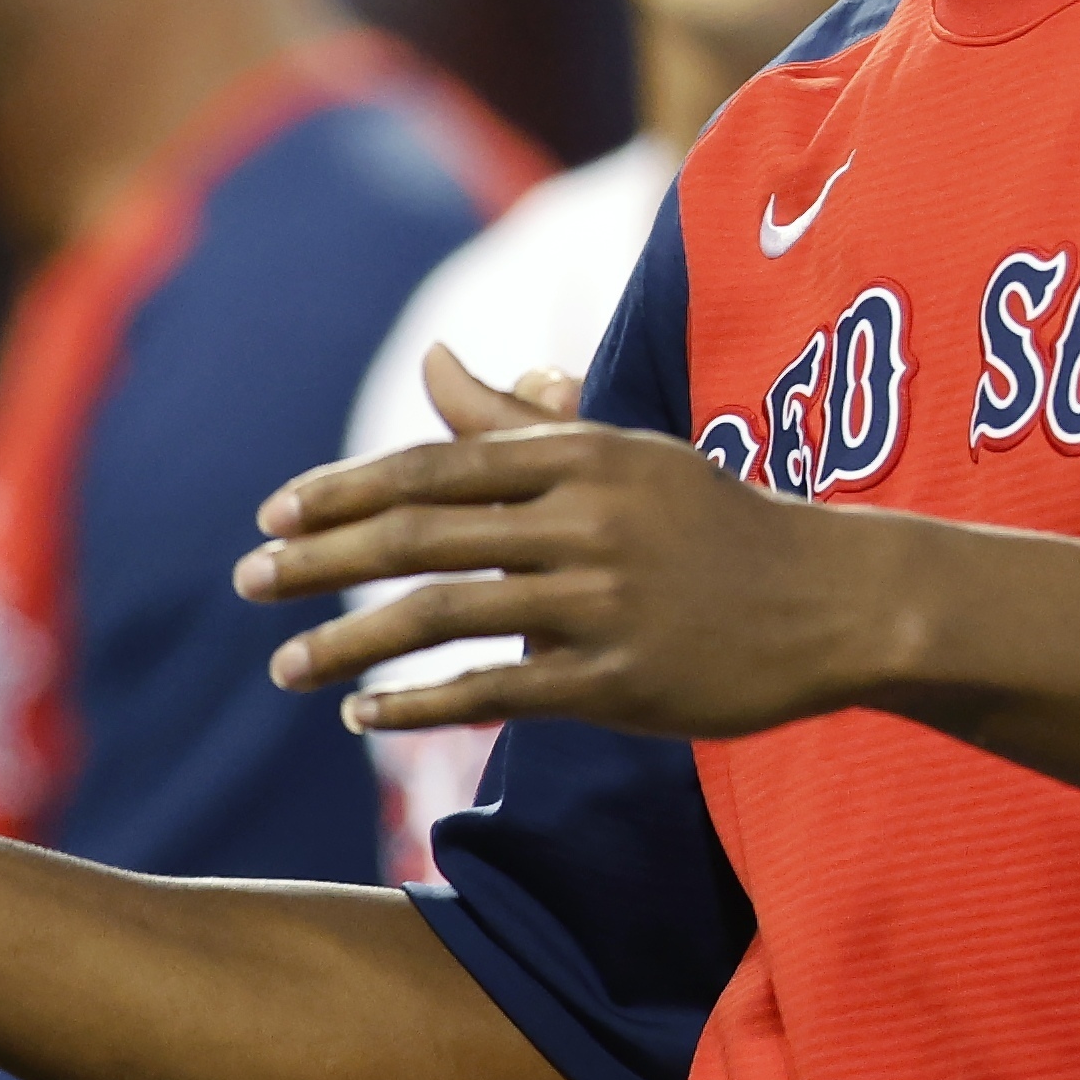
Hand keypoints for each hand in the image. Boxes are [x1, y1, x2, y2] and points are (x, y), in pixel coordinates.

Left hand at [234, 343, 886, 737]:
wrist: (834, 600)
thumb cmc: (711, 521)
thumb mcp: (621, 454)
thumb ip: (520, 420)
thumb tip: (438, 361)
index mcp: (580, 455)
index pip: (435, 465)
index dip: (346, 488)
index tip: (273, 511)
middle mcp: (585, 519)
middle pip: (423, 534)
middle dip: (320, 560)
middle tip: (246, 580)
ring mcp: (604, 601)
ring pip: (447, 615)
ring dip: (351, 643)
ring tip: (285, 667)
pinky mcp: (622, 680)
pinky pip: (500, 690)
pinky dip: (423, 703)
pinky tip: (364, 718)